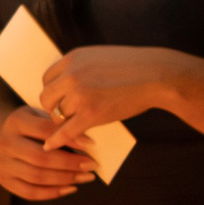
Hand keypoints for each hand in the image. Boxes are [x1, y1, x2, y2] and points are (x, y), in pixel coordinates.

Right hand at [0, 104, 95, 199]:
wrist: (6, 136)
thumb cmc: (34, 126)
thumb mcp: (44, 116)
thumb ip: (61, 126)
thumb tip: (89, 144)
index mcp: (16, 121)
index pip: (45, 131)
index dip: (69, 139)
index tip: (91, 145)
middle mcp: (5, 142)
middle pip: (40, 157)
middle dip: (69, 163)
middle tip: (91, 165)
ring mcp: (2, 163)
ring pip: (36, 177)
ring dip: (65, 179)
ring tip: (86, 177)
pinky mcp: (4, 180)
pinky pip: (30, 192)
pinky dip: (53, 193)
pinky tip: (71, 188)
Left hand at [40, 46, 173, 152]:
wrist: (157, 75)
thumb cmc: (135, 67)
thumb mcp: (100, 58)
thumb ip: (82, 67)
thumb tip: (70, 82)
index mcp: (73, 58)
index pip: (47, 79)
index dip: (53, 92)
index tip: (61, 100)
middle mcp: (72, 74)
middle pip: (46, 98)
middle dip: (54, 108)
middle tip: (67, 115)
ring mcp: (80, 94)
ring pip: (56, 115)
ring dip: (63, 122)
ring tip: (74, 125)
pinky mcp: (91, 113)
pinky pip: (66, 131)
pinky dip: (57, 140)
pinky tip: (50, 146)